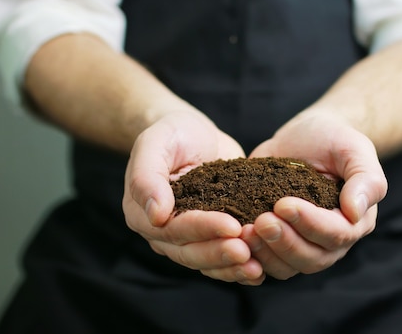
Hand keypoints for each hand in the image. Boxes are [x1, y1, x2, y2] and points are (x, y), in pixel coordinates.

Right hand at [123, 111, 264, 284]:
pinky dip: (238, 267)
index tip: (232, 226)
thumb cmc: (171, 134)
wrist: (193, 133)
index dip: (203, 229)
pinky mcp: (209, 235)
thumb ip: (146, 176)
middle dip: (220, 253)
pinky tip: (259, 269)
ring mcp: (186, 237)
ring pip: (206, 262)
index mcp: (142, 213)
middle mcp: (161, 232)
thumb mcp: (154, 143)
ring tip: (256, 267)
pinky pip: (220, 259)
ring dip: (230, 267)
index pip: (174, 228)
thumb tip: (155, 215)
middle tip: (247, 251)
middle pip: (190, 252)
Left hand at [242, 110, 387, 279]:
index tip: (283, 204)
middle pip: (311, 258)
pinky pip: (266, 262)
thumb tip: (356, 212)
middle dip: (285, 242)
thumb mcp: (354, 149)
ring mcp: (303, 244)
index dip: (309, 223)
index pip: (336, 234)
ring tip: (245, 231)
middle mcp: (331, 240)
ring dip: (266, 253)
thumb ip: (365, 179)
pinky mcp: (278, 241)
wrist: (305, 136)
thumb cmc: (334, 140)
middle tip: (261, 221)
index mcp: (355, 222)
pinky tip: (234, 239)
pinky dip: (251, 256)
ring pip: (287, 266)